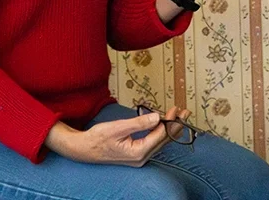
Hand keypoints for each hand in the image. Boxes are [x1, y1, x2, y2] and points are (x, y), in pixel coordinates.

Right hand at [45, 106, 188, 165]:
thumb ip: (139, 123)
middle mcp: (141, 157)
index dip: (171, 121)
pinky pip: (153, 142)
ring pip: (159, 141)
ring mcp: (139, 157)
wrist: (83, 149)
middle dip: (175, 125)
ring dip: (169, 127)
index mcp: (139, 152)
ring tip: (177, 115)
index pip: (161, 135)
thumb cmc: (97, 138)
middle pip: (164, 140)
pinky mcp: (136, 154)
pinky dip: (160, 131)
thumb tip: (157, 117)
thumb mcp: (118, 127)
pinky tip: (162, 123)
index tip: (177, 109)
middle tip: (185, 111)